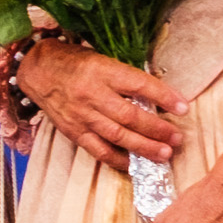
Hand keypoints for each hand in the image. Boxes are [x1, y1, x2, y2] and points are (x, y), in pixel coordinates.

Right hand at [12, 37, 185, 175]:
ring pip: (118, 136)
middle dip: (157, 129)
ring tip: (165, 154)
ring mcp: (82, 115)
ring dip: (144, 147)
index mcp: (103, 70)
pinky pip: (99, 150)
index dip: (163, 96)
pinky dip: (119, 159)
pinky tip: (135, 164)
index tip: (184, 107)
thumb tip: (158, 96)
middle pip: (130, 116)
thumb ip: (126, 77)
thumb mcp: (102, 59)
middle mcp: (93, 94)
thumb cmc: (76, 62)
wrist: (39, 70)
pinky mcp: (74, 132)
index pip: (139, 84)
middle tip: (177, 138)